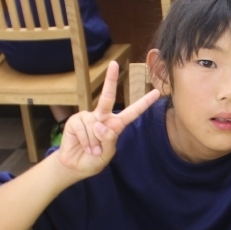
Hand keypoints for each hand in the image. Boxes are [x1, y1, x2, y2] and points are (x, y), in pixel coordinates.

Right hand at [55, 62, 158, 178]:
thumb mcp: (107, 154)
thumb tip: (99, 125)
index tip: (156, 92)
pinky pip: (83, 129)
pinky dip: (85, 142)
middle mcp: (102, 117)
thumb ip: (108, 140)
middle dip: (110, 79)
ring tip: (91, 150)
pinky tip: (83, 146)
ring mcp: (88, 117)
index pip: (132, 113)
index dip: (144, 103)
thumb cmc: (93, 160)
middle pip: (108, 97)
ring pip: (95, 127)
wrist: (75, 166)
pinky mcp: (75, 120)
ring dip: (93, 144)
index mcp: (115, 125)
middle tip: (114, 64)